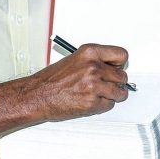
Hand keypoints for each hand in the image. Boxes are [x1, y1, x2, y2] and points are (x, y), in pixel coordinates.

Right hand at [0, 44, 129, 135]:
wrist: (37, 95)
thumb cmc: (52, 79)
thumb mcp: (75, 60)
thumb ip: (95, 61)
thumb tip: (112, 68)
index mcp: (90, 52)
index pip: (121, 55)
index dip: (120, 65)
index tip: (116, 69)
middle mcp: (93, 67)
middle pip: (122, 76)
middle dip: (116, 83)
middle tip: (105, 85)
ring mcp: (94, 85)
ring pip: (120, 92)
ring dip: (113, 95)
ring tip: (99, 94)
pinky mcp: (92, 102)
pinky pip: (109, 105)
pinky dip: (102, 105)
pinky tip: (90, 101)